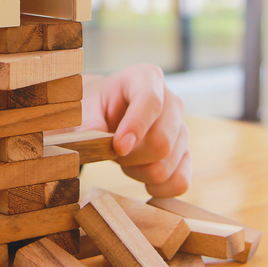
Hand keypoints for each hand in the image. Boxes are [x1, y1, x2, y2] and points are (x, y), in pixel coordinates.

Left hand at [82, 65, 191, 196]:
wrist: (102, 115)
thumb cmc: (92, 107)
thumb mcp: (82, 108)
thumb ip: (86, 121)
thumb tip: (93, 137)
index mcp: (146, 78)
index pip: (151, 102)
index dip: (135, 127)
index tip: (117, 148)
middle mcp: (171, 101)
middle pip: (162, 141)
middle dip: (131, 157)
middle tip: (111, 153)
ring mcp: (181, 128)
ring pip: (167, 165)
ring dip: (138, 172)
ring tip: (123, 159)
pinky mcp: (185, 153)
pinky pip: (180, 181)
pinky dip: (159, 189)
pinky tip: (142, 180)